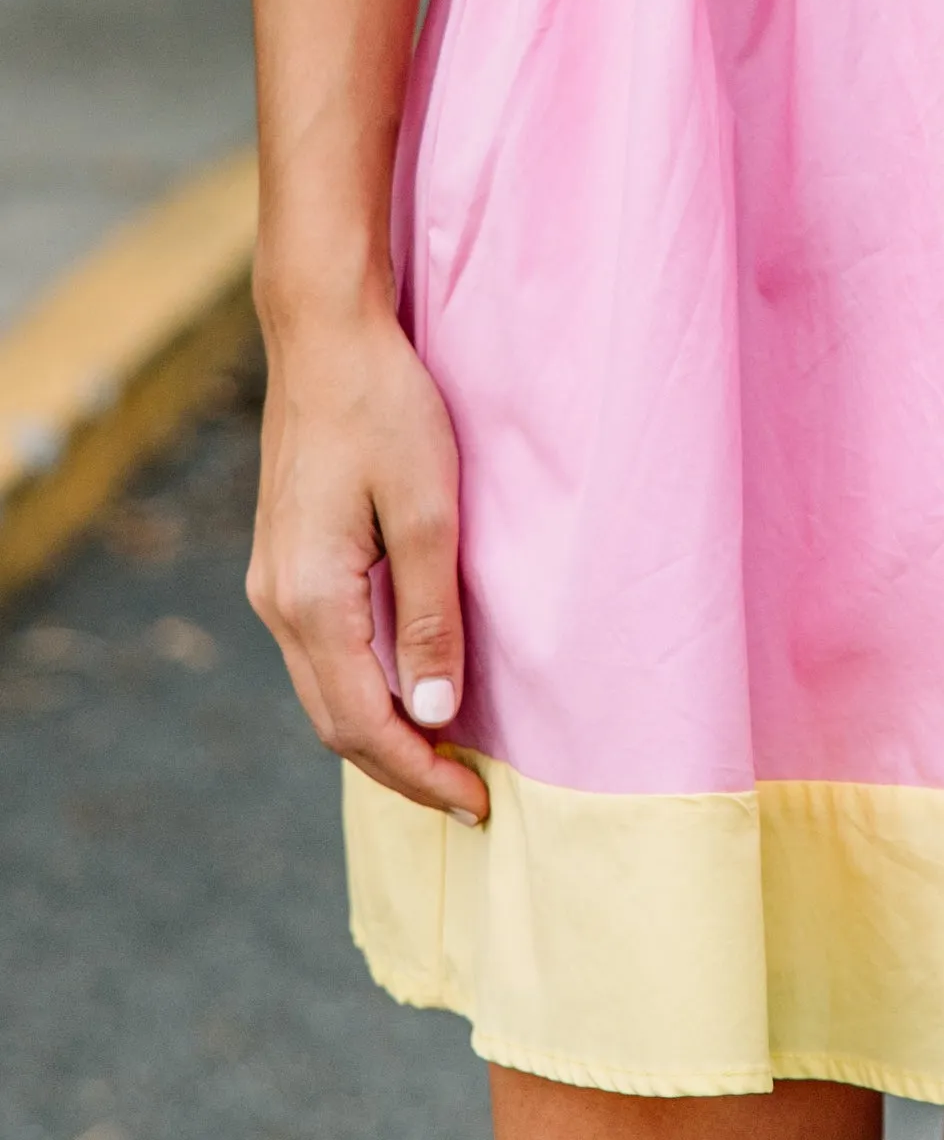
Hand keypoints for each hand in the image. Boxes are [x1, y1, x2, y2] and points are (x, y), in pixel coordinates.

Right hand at [248, 292, 490, 823]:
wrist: (324, 336)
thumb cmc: (384, 409)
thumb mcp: (428, 511)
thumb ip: (431, 614)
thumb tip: (437, 711)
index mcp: (310, 598)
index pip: (363, 724)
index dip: (419, 772)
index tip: (475, 802)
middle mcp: (277, 602)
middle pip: (335, 722)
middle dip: (400, 768)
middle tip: (468, 794)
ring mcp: (273, 582)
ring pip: (324, 691)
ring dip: (380, 733)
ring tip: (445, 755)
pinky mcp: (285, 561)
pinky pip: (320, 653)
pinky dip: (362, 689)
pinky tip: (406, 688)